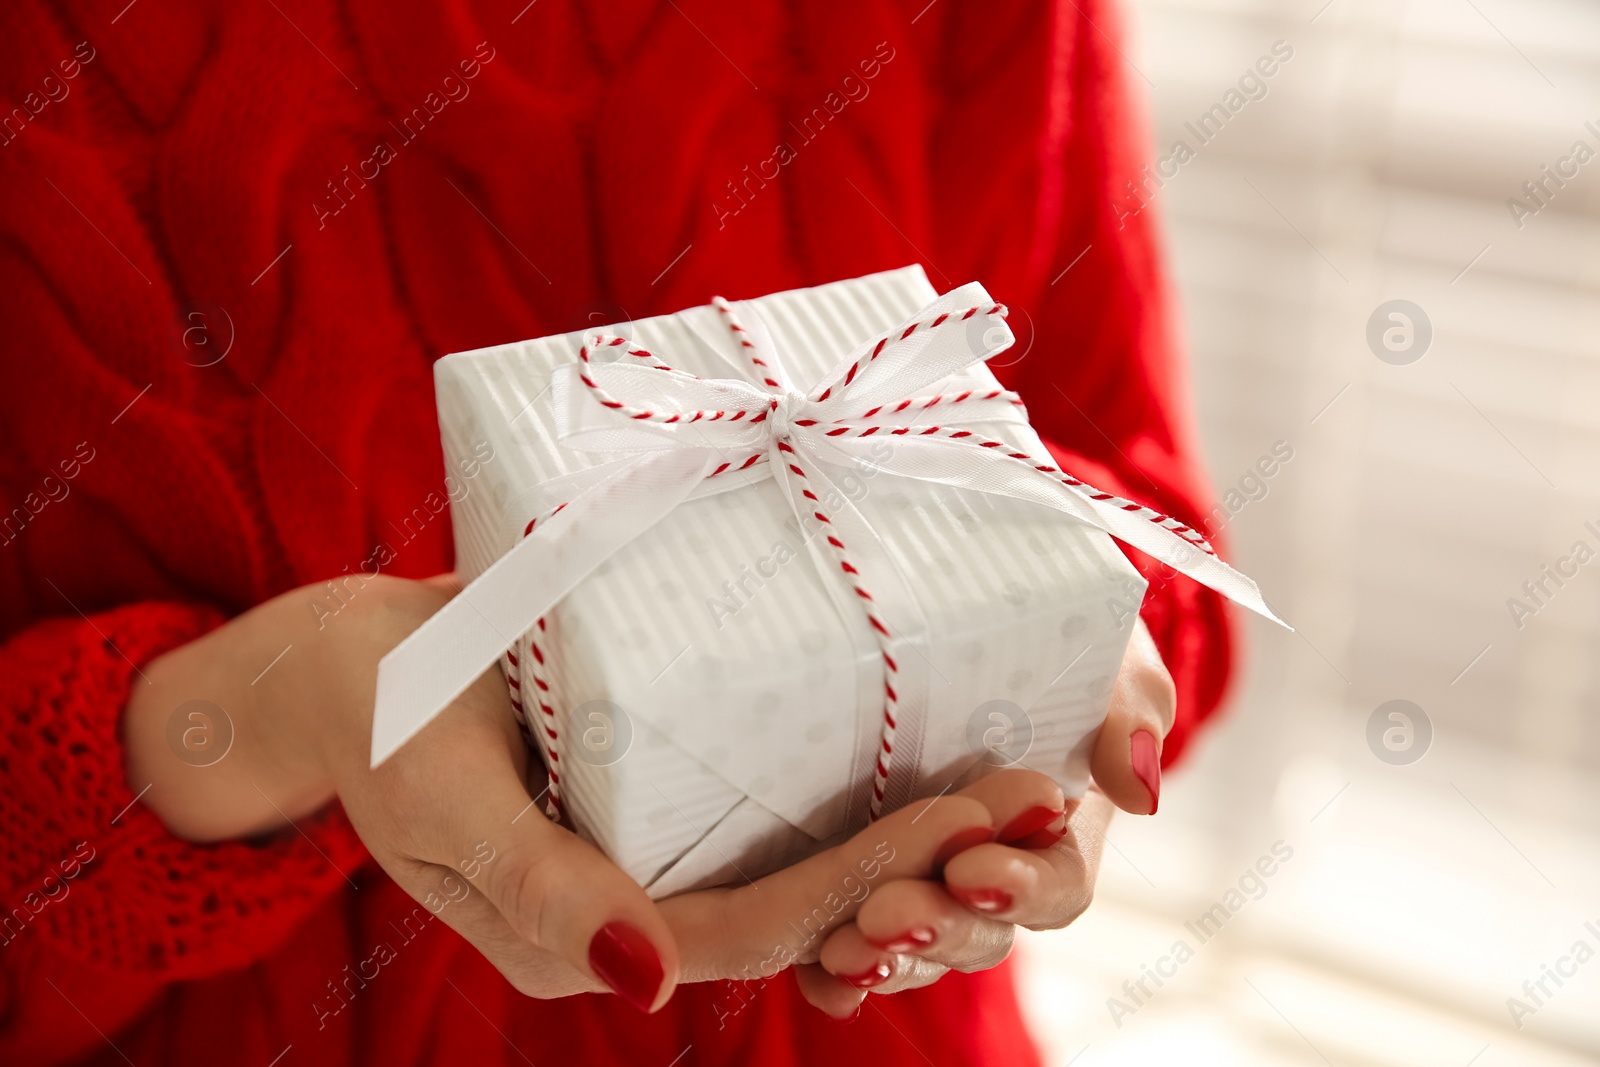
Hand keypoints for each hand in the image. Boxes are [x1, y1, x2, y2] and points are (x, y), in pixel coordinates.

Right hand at [123, 574, 1022, 1012]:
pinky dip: (856, 781)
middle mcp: (642, 906)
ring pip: (804, 857)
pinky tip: (933, 733)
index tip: (966, 825)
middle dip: (927, 857)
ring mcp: (658, 848)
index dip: (867, 884)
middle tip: (1035, 792)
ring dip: (913, 823)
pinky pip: (773, 804)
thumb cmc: (384, 720)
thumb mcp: (443, 799)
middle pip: (807, 898)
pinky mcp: (667, 790)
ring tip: (1018, 769)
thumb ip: (536, 886)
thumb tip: (645, 982)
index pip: (759, 922)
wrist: (352, 666)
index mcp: (591, 933)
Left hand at [800, 619, 1175, 1016]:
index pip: (1055, 884)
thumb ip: (1127, 708)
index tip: (974, 870)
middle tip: (889, 916)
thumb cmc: (1042, 625)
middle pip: (978, 929)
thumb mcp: (1098, 648)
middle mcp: (991, 867)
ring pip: (914, 948)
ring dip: (883, 956)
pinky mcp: (856, 877)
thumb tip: (1138, 784)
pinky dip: (833, 972)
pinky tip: (815, 976)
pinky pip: (848, 941)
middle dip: (938, 928)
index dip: (1020, 888)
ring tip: (844, 949)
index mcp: (1057, 827)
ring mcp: (922, 879)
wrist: (946, 595)